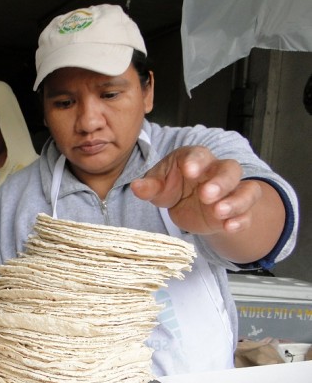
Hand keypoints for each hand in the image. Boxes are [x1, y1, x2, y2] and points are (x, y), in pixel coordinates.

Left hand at [131, 146, 284, 262]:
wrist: (187, 207)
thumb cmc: (172, 187)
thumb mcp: (157, 186)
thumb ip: (149, 186)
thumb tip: (136, 186)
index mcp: (196, 160)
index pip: (199, 155)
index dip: (195, 161)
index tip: (189, 171)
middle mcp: (217, 172)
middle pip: (229, 169)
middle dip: (220, 181)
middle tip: (206, 194)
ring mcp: (231, 191)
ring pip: (246, 189)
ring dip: (235, 201)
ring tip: (218, 212)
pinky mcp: (237, 211)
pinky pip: (247, 212)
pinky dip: (241, 220)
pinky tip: (229, 227)